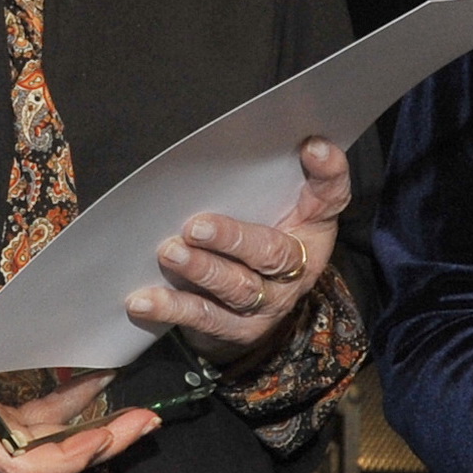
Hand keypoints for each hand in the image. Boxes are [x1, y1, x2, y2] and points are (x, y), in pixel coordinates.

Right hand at [0, 292, 158, 472]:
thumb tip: (39, 302)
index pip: (21, 468)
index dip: (68, 458)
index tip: (103, 437)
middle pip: (46, 462)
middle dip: (100, 443)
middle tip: (145, 420)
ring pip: (44, 449)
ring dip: (88, 430)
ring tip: (133, 409)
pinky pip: (30, 433)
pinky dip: (63, 416)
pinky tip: (90, 393)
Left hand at [126, 138, 351, 367]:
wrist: (260, 309)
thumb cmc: (266, 238)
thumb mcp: (287, 207)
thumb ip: (294, 175)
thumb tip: (308, 141)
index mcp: (313, 229)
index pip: (330, 196)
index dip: (327, 172)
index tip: (310, 146)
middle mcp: (298, 271)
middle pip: (272, 253)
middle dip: (234, 238)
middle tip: (195, 226)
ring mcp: (268, 305)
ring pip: (238, 288)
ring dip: (202, 270)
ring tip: (170, 253)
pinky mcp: (237, 330)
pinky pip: (204, 319)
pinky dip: (172, 308)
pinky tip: (142, 300)